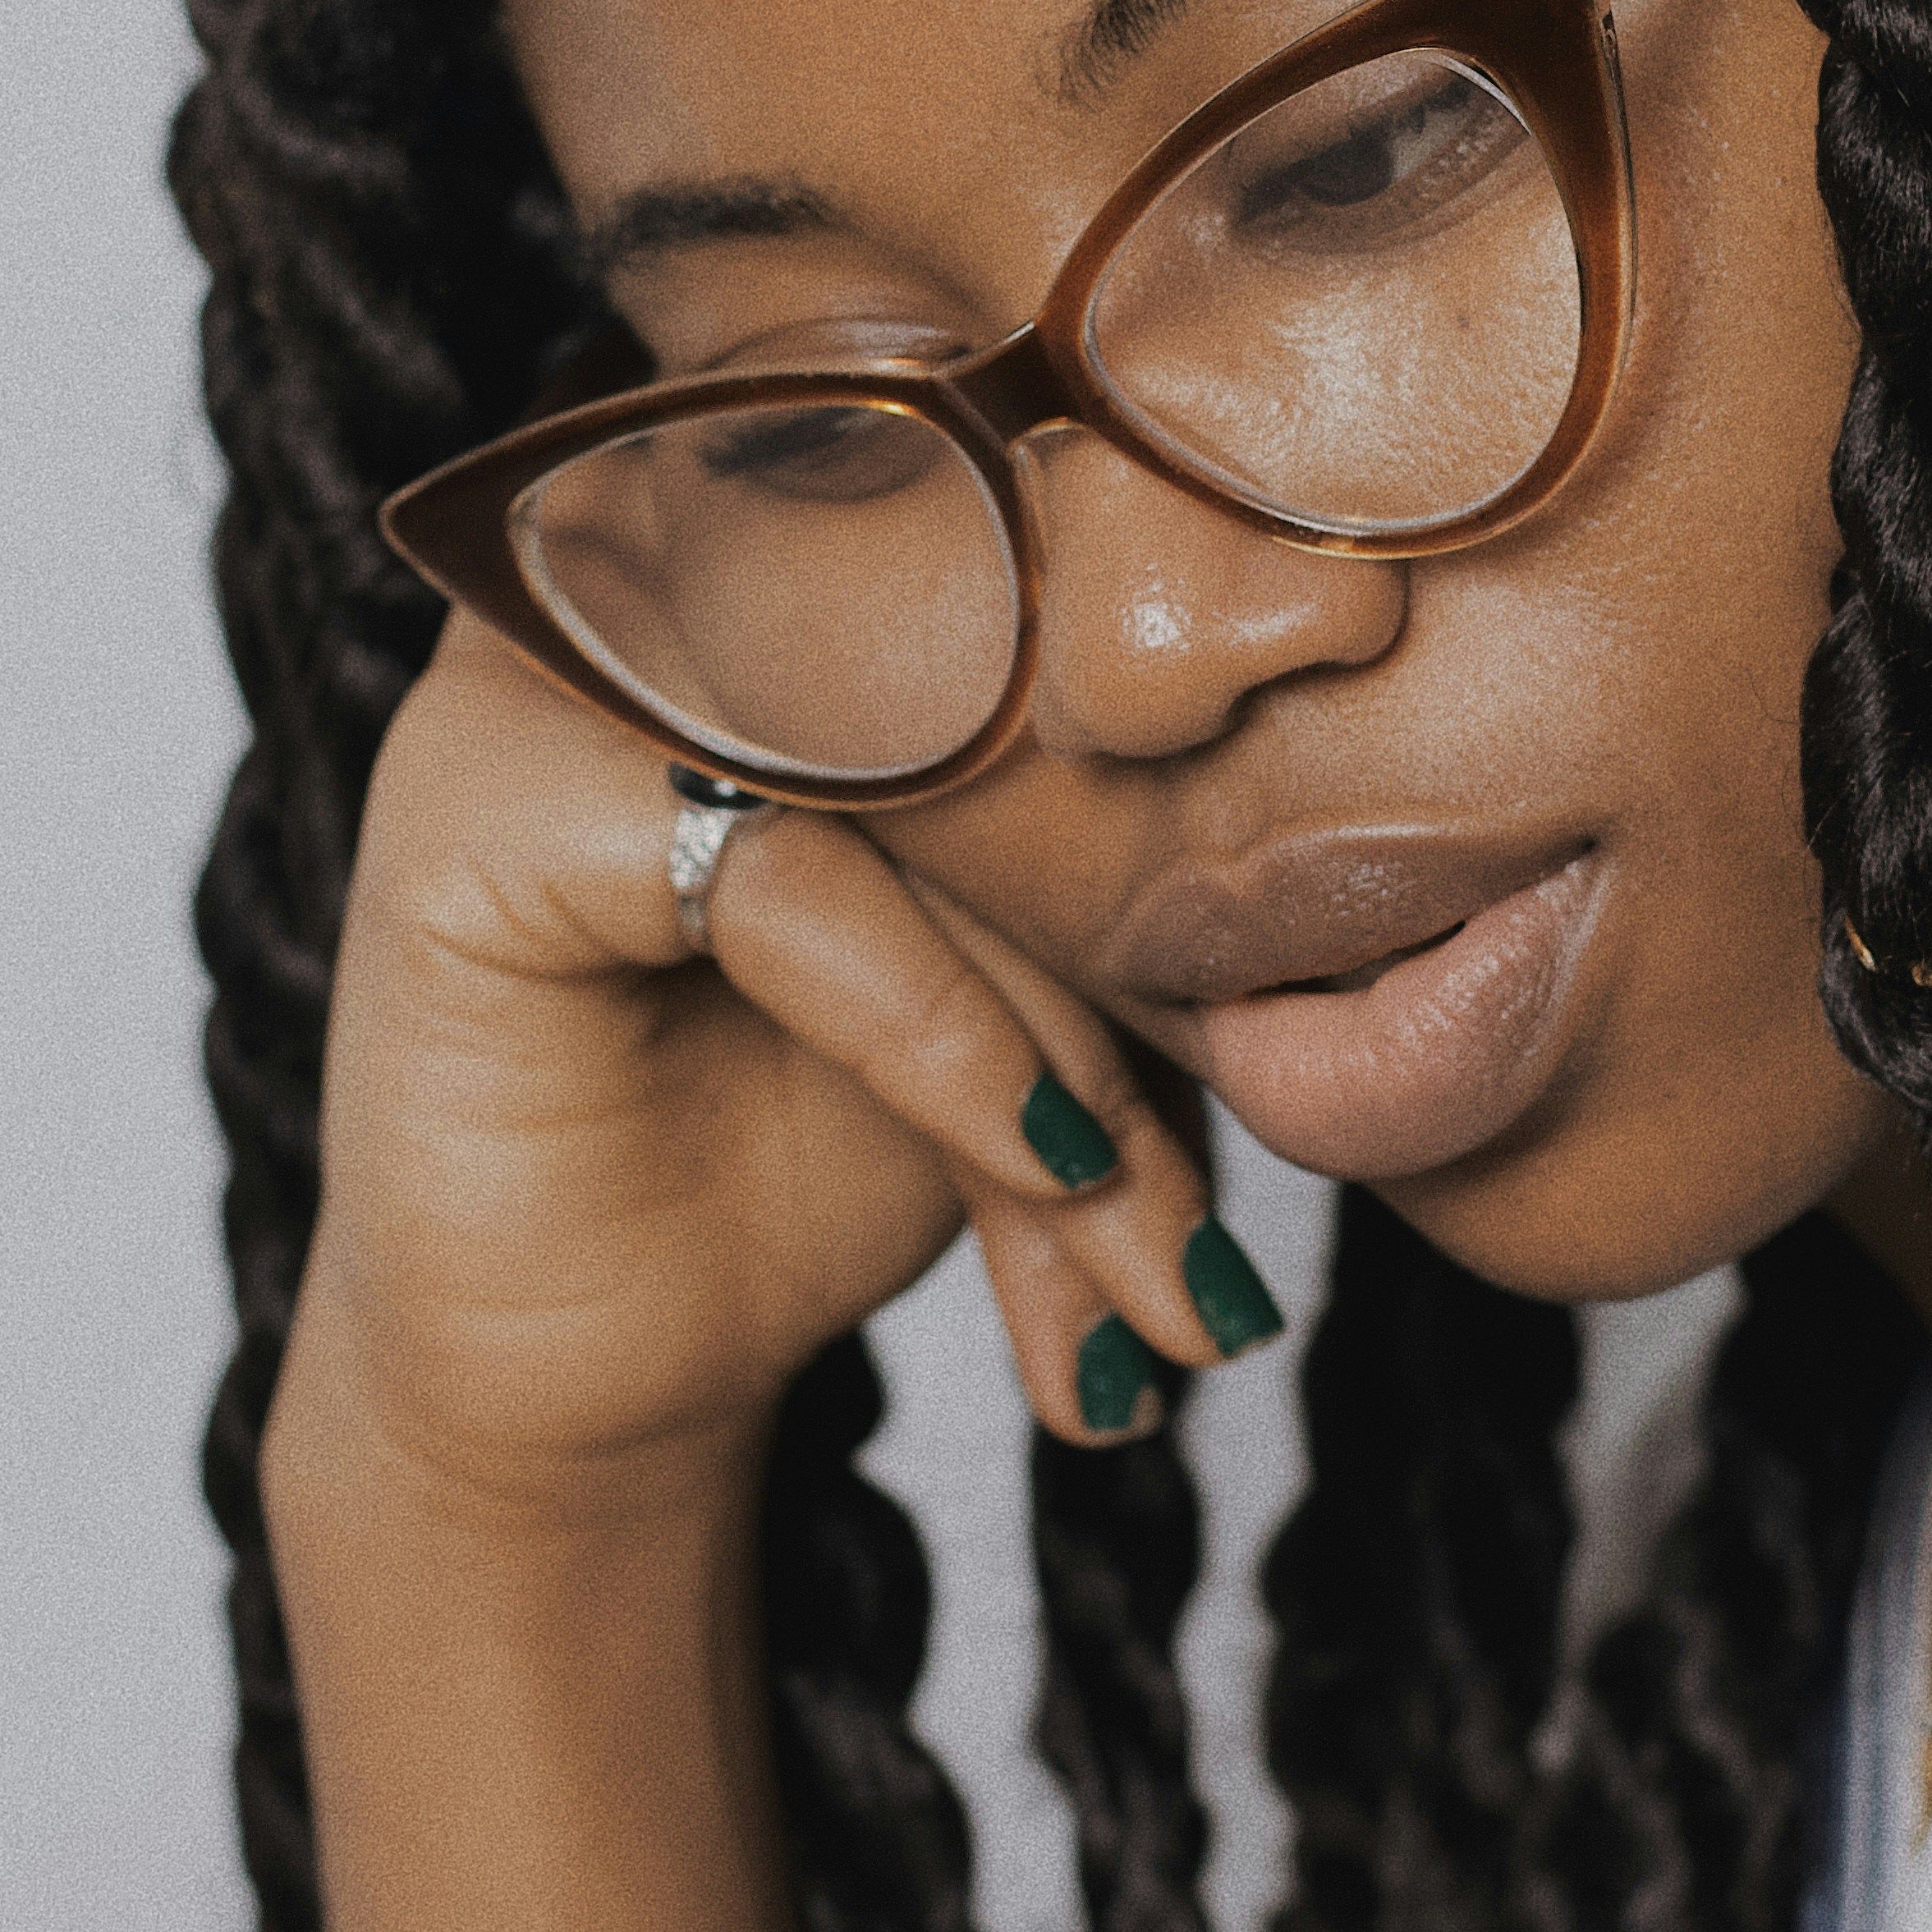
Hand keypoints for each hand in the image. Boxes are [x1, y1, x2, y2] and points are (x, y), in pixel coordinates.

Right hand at [276, 610, 1257, 1532]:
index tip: (1337, 1040)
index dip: (1226, 844)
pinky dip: (941, 1036)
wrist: (578, 1373)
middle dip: (1151, 1007)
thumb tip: (1448, 932)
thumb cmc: (803, 1152)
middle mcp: (673, 562)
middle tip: (1229, 1249)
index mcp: (812, 558)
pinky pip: (788, 877)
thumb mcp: (1040, 1016)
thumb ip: (1159, 904)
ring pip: (923, 809)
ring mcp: (557, 656)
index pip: (1077, 655)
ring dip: (1072, 1056)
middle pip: (1009, 739)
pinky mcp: (484, 785)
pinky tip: (1036, 1170)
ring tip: (1160, 1267)